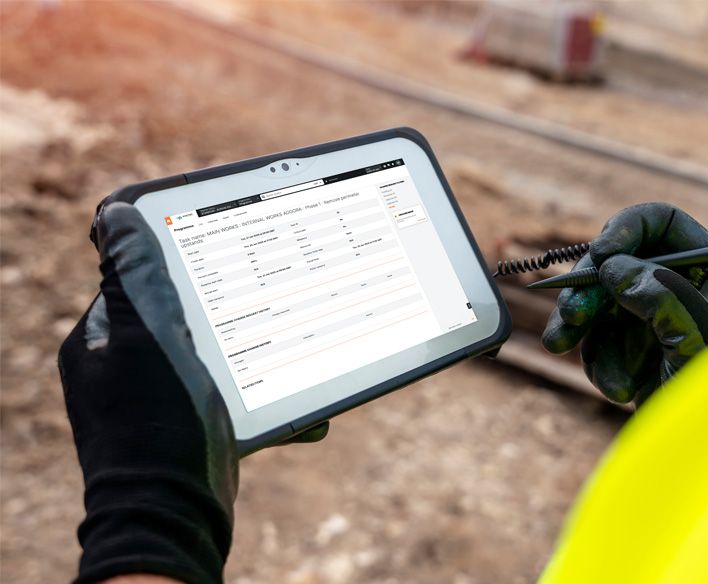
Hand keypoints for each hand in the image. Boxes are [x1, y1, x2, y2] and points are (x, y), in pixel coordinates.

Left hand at [58, 202, 324, 582]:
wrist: (171, 517)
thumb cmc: (153, 427)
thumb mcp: (146, 340)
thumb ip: (137, 279)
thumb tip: (118, 215)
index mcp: (109, 336)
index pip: (147, 274)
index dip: (189, 253)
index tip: (234, 244)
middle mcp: (132, 363)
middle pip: (193, 310)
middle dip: (241, 304)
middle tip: (282, 294)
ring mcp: (166, 394)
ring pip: (222, 352)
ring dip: (264, 352)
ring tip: (303, 350)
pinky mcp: (197, 424)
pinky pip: (239, 394)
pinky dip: (271, 397)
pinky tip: (309, 413)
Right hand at [541, 203, 707, 405]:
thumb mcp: (696, 341)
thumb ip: (660, 296)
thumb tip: (614, 268)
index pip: (664, 226)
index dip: (627, 230)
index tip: (599, 255)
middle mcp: (682, 291)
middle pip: (619, 262)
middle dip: (590, 289)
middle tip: (572, 313)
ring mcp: (655, 323)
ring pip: (599, 303)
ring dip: (582, 330)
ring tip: (563, 350)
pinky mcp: (634, 355)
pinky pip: (597, 342)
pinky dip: (597, 364)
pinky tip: (619, 391)